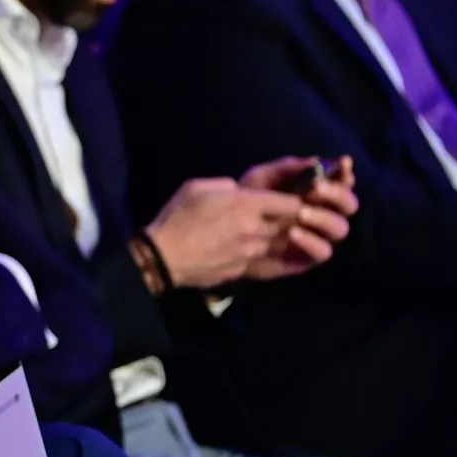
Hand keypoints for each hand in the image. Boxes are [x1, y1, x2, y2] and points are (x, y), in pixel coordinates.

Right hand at [142, 176, 307, 289]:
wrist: (162, 258)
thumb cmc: (176, 218)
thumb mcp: (197, 187)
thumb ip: (225, 186)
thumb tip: (238, 191)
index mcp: (246, 204)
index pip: (292, 203)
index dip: (294, 202)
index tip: (287, 201)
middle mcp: (256, 230)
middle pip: (290, 227)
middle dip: (287, 222)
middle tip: (276, 217)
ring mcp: (250, 253)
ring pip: (276, 245)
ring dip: (271, 239)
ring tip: (252, 234)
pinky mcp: (242, 271)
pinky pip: (257, 260)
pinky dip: (253, 255)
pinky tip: (235, 250)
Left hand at [237, 155, 353, 279]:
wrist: (225, 230)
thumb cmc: (246, 199)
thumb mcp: (262, 178)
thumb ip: (288, 169)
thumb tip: (316, 161)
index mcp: (318, 192)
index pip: (342, 181)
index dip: (345, 173)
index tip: (341, 163)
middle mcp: (324, 214)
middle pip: (349, 205)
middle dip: (337, 194)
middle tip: (316, 188)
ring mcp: (318, 236)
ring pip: (339, 229)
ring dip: (324, 218)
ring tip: (300, 212)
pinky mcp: (307, 258)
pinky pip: (322, 252)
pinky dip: (312, 242)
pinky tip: (292, 233)